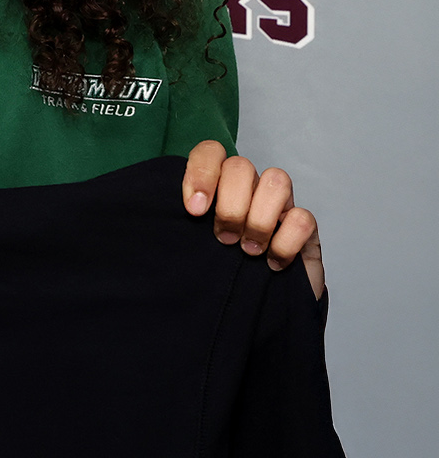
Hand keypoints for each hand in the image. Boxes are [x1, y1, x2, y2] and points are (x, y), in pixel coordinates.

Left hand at [182, 140, 323, 298]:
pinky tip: (272, 263)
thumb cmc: (215, 270)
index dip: (201, 173)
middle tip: (223, 239)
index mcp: (217, 186)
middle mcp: (248, 189)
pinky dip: (285, 241)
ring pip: (277, 179)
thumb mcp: (187, 246)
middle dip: (230, 204)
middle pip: (241, 166)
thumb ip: (176, 227)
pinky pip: (303, 218)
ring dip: (259, 218)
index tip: (194, 211)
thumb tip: (154, 221)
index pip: (210, 152)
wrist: (252, 305)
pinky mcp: (303, 228)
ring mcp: (278, 206)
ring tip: (247, 250)